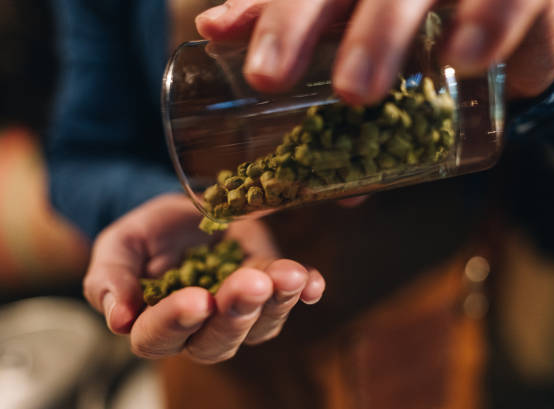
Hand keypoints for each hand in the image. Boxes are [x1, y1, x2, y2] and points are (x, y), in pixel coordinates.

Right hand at [83, 193, 323, 362]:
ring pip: (260, 326)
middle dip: (237, 313)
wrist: (185, 209)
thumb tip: (119, 319)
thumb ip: (110, 279)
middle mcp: (201, 329)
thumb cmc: (148, 234)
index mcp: (154, 323)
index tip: (196, 299)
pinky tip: (314, 282)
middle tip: (251, 283)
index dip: (176, 322)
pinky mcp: (269, 290)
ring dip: (278, 302)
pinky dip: (304, 292)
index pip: (158, 338)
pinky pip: (289, 300)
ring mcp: (240, 313)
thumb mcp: (120, 245)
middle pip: (217, 341)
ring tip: (289, 274)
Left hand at [195, 0, 553, 101]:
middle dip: (296, 21)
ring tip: (355, 93)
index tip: (218, 38)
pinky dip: (485, 22)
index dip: (260, 9)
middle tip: (268, 79)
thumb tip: (215, 35)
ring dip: (379, 33)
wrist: (517, 13)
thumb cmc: (423, 25)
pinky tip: (460, 60)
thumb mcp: (361, 33)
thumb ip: (303, 37)